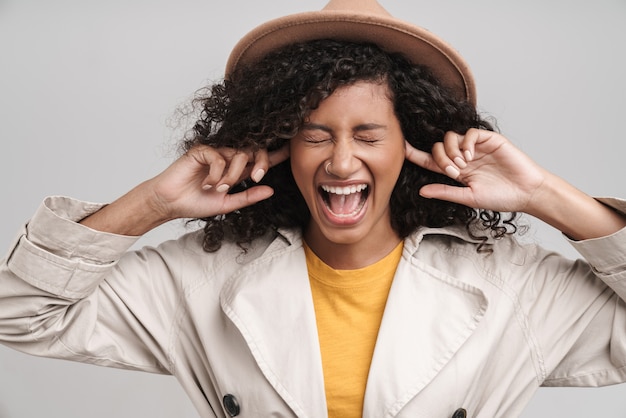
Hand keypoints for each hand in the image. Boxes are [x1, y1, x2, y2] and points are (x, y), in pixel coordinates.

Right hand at [148, 144, 290, 220]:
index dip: (274, 155)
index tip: (290, 151)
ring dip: (232, 175)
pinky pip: (219, 156)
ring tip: (220, 189)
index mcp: (235, 170)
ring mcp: (214, 153)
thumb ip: (248, 196)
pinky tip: (208, 183)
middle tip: (256, 177)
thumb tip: (271, 190)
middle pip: (253, 149)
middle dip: (260, 162)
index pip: (258, 159)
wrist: (171, 204)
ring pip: (237, 154)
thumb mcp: (228, 204)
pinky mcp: (201, 151)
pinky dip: (217, 172)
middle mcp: (227, 158)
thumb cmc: (195, 203)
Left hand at [405, 128, 546, 212]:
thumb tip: (421, 191)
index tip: (401, 149)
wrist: (527, 193)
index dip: (415, 154)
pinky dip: (465, 142)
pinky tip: (470, 156)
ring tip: (462, 166)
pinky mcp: (489, 139)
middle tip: (452, 172)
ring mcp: (476, 147)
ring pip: (450, 137)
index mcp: (457, 171)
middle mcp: (464, 157)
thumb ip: (445, 192)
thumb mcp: (468, 197)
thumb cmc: (501, 197)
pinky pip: (469, 133)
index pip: (431, 160)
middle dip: (440, 159)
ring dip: (451, 151)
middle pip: (438, 147)